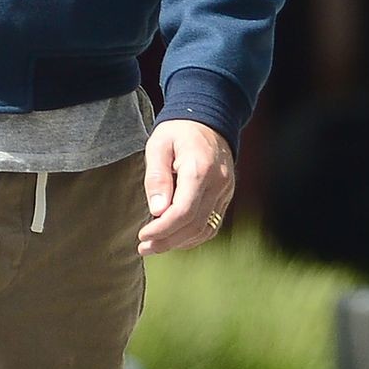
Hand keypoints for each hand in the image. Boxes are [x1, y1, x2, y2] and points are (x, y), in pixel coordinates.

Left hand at [139, 119, 233, 256]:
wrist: (208, 120)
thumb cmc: (177, 131)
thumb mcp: (158, 146)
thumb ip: (157, 177)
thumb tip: (157, 211)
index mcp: (200, 170)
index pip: (184, 211)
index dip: (163, 229)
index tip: (142, 236)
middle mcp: (218, 184)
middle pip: (195, 224)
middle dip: (167, 240)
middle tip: (143, 248)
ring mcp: (225, 192)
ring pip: (206, 229)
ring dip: (179, 243)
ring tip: (154, 247)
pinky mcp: (225, 197)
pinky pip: (212, 224)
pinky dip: (193, 236)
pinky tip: (174, 239)